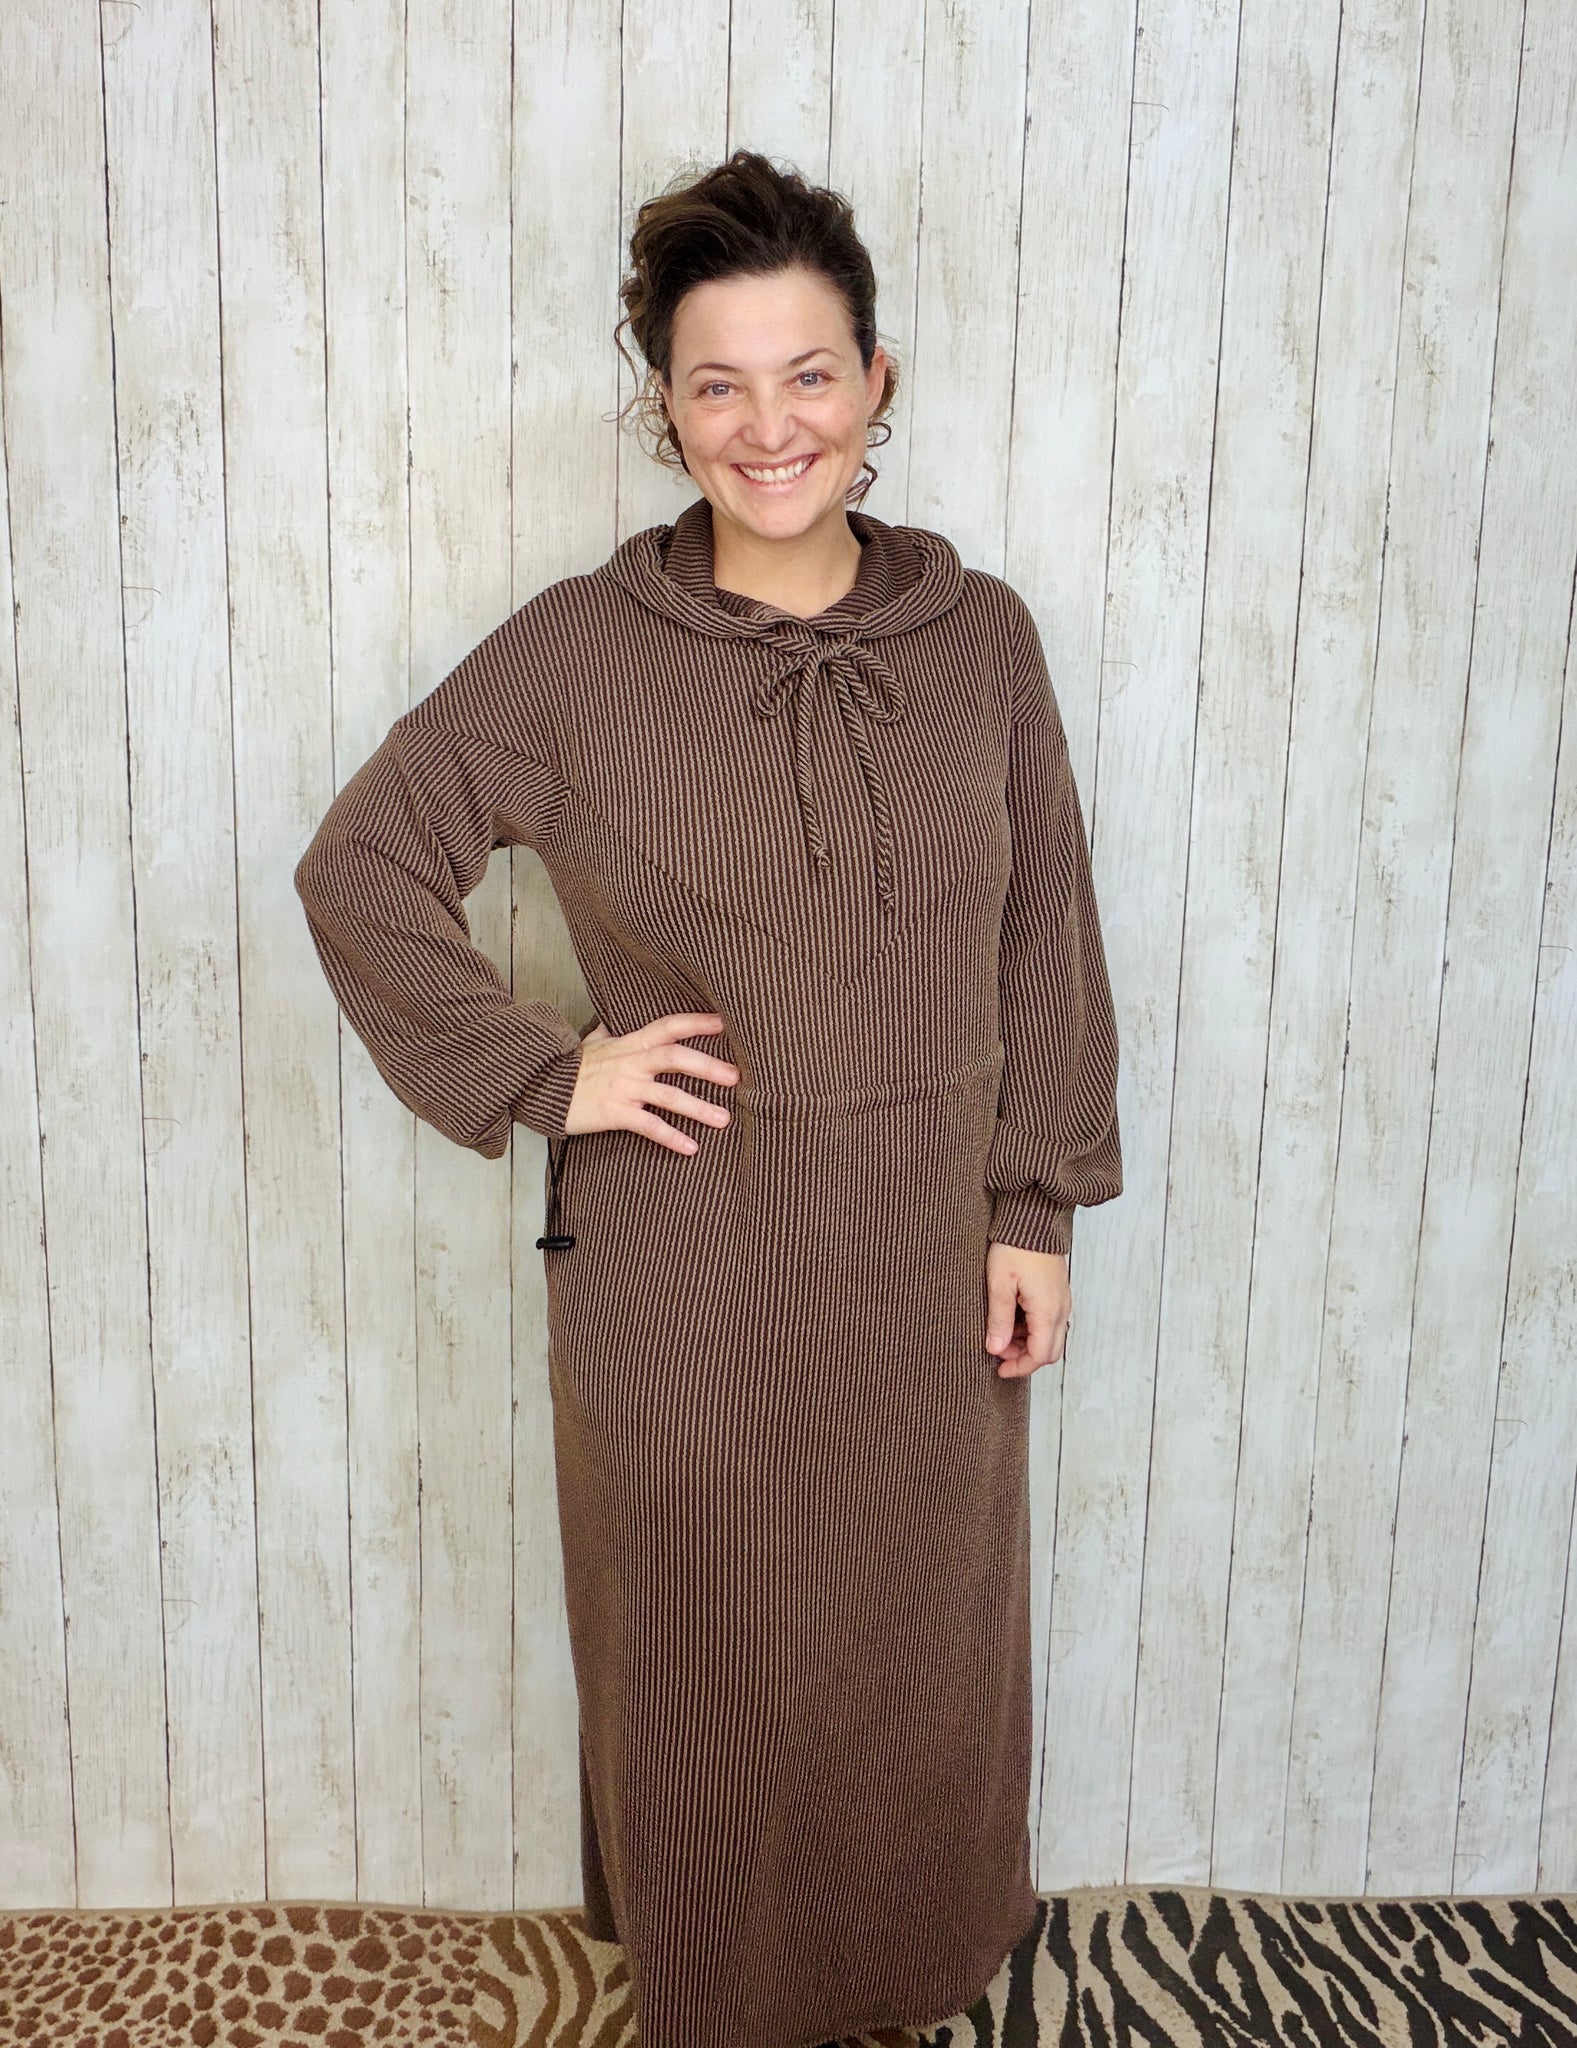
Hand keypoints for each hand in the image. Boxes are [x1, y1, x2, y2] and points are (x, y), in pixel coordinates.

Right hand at [563, 1010, 737, 1154]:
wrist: (540, 1087)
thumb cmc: (568, 1068)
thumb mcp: (590, 1044)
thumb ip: (605, 1033)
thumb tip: (606, 1022)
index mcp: (629, 1044)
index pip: (668, 1027)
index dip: (697, 1023)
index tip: (725, 1023)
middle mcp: (631, 1063)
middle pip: (675, 1057)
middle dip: (708, 1065)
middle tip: (736, 1076)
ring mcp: (624, 1088)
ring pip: (668, 1094)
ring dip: (698, 1107)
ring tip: (725, 1119)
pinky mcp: (615, 1113)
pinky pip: (648, 1125)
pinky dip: (671, 1137)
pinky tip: (691, 1147)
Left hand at [984, 1242, 1070, 1378]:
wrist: (1034, 1217)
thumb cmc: (1015, 1246)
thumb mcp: (999, 1284)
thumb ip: (999, 1319)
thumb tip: (995, 1348)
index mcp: (1048, 1310)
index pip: (1039, 1355)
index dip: (1019, 1367)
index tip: (999, 1369)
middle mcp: (1061, 1309)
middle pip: (1049, 1351)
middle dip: (1023, 1357)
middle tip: (998, 1351)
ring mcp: (1063, 1301)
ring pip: (1051, 1338)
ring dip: (1027, 1343)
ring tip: (1001, 1332)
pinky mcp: (1059, 1293)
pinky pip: (1051, 1322)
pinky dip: (1033, 1329)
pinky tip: (1013, 1318)